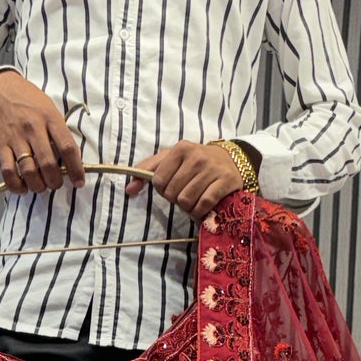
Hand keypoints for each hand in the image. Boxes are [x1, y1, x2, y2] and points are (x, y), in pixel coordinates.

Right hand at [0, 71, 85, 193]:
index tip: (79, 182)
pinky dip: (16, 185)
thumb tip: (70, 160)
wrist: (0, 88)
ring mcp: (16, 137)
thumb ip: (59, 132)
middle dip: (55, 181)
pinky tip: (23, 187)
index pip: (68, 148)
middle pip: (48, 164)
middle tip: (56, 184)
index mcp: (50, 118)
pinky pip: (8, 171)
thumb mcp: (50, 108)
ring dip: (38, 186)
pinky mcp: (1, 145)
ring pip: (29, 171)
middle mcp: (33, 128)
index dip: (76, 169)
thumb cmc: (29, 100)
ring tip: (41, 186)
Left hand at [124, 141, 244, 219]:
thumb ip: (148, 171)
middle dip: (176, 199)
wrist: (231, 160)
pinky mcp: (225, 182)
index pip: (158, 180)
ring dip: (188, 208)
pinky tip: (202, 208)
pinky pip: (203, 205)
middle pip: (172, 193)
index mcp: (181, 149)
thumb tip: (128, 189)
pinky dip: (200, 212)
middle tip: (185, 193)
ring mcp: (212, 169)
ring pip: (187, 201)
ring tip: (194, 201)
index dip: (163, 189)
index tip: (173, 186)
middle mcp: (196, 157)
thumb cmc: (196, 162)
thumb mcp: (172, 159)